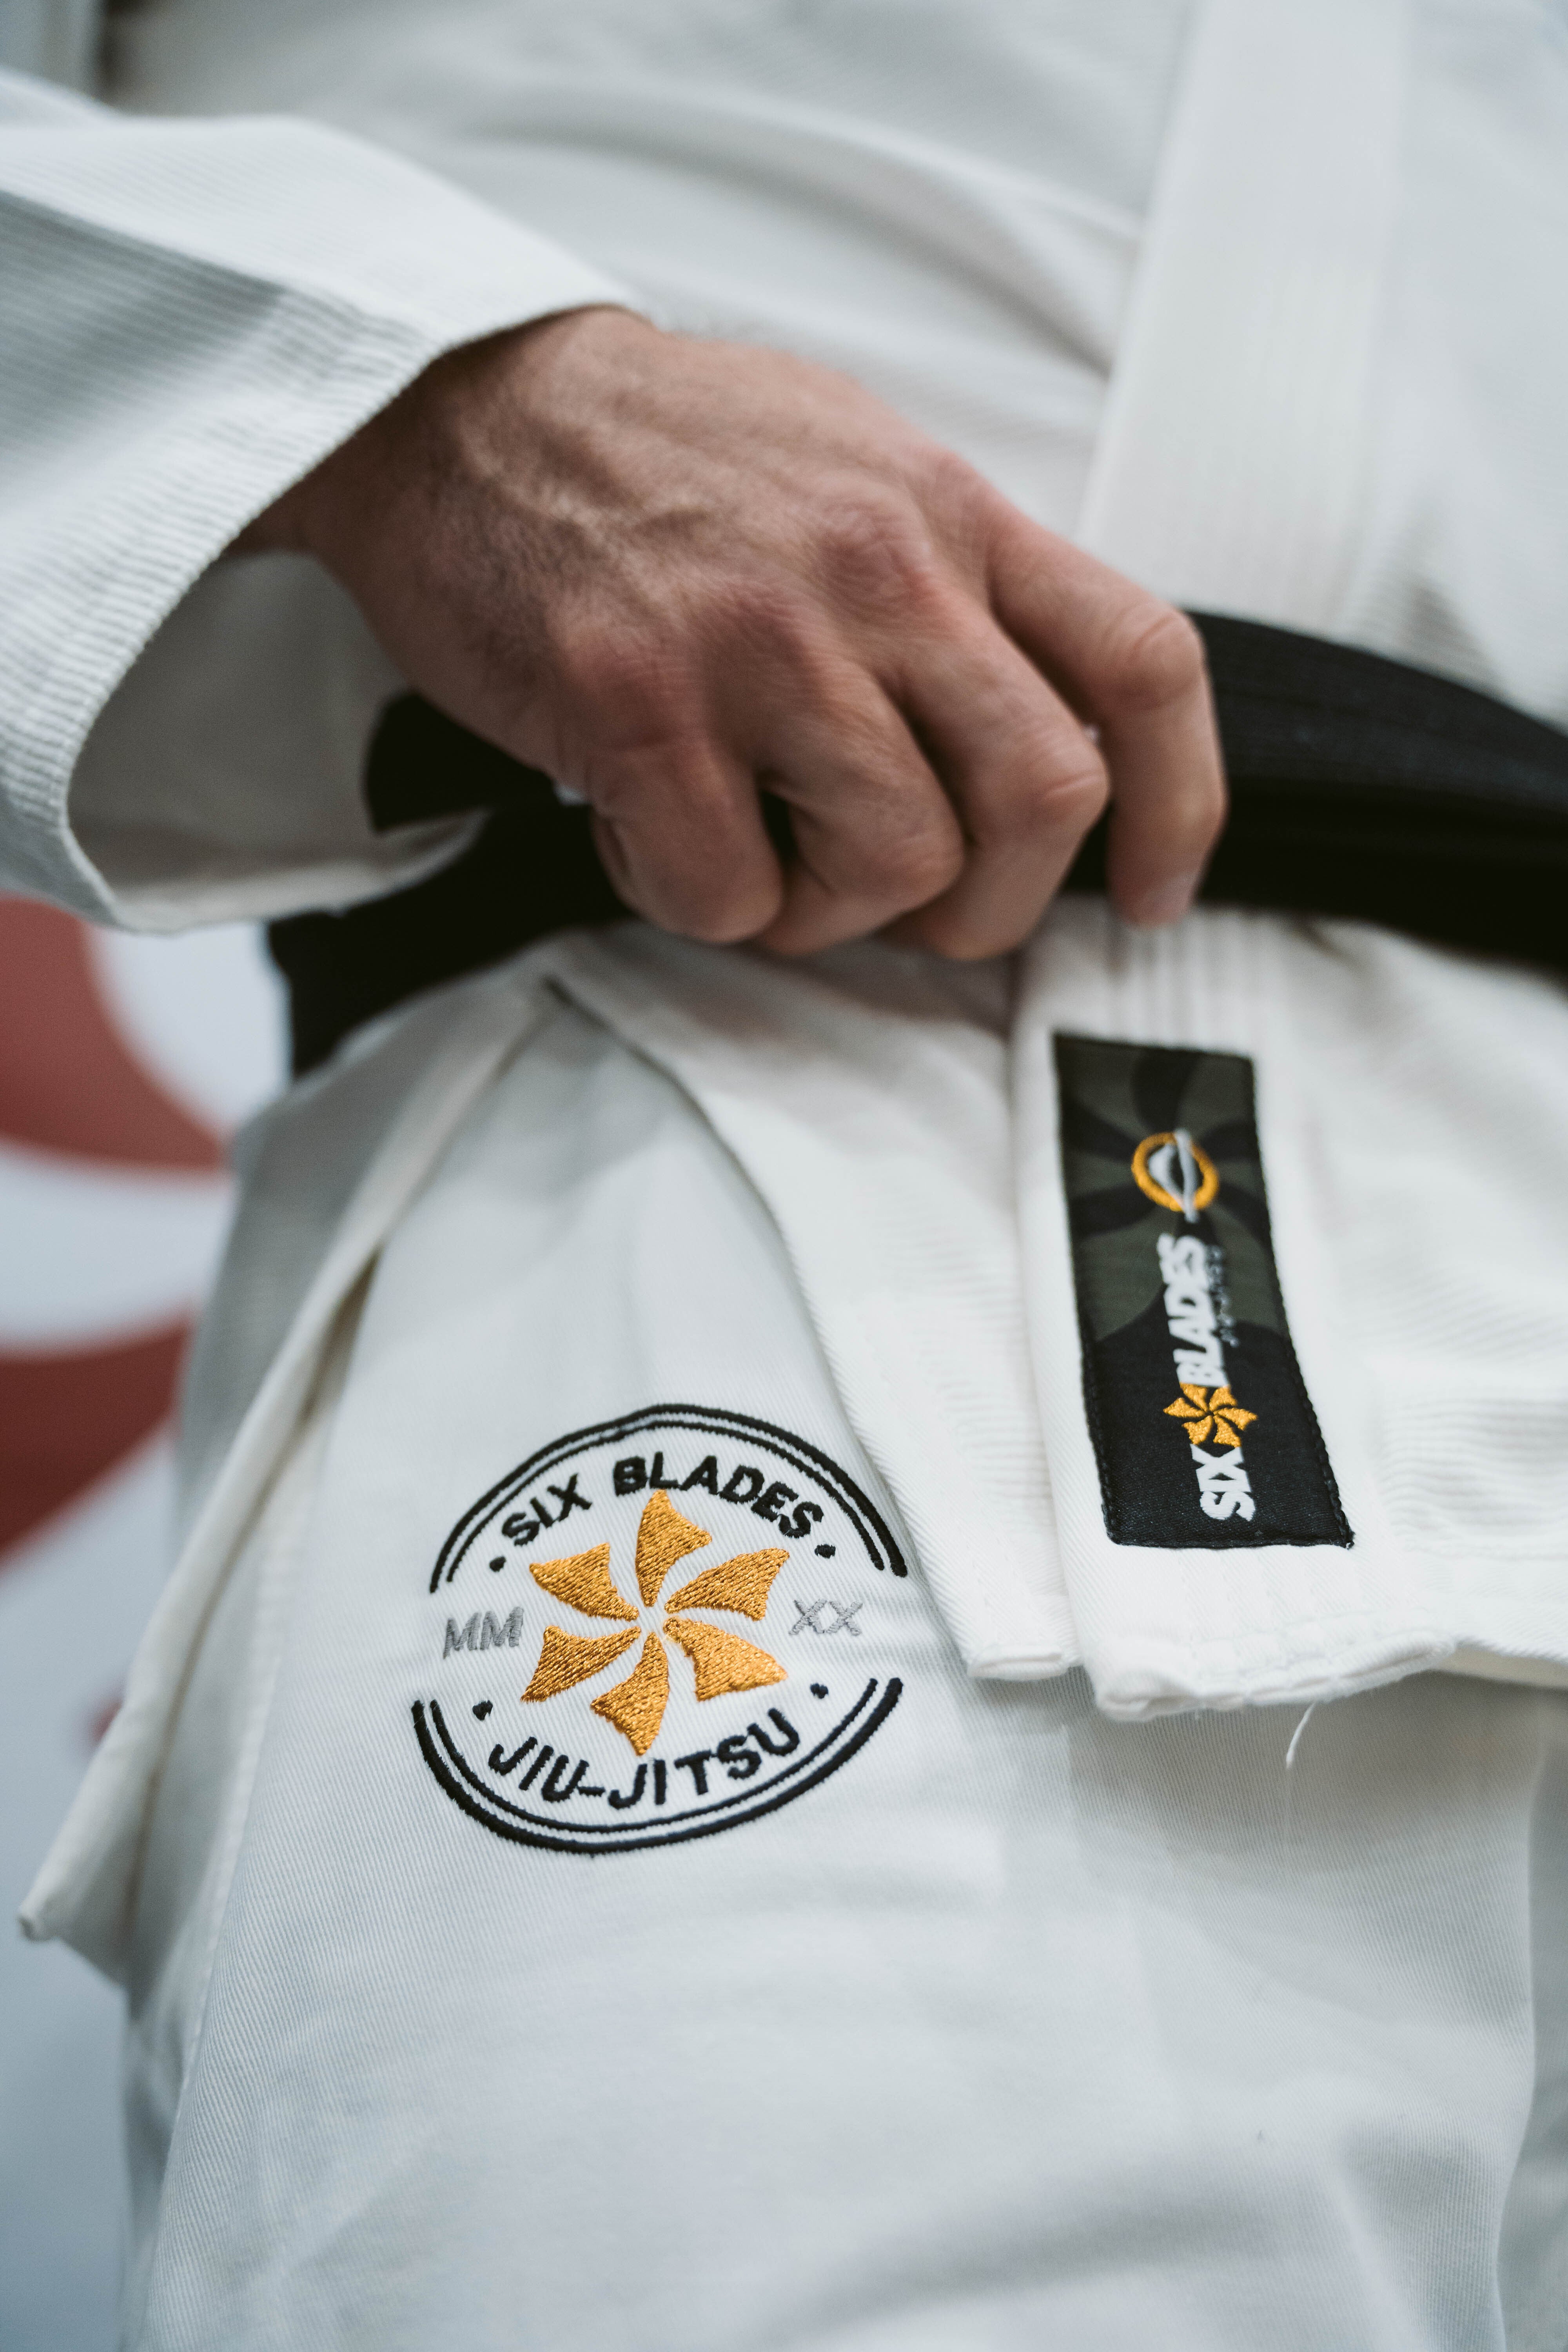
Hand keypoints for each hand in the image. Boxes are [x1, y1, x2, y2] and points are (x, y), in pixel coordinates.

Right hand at [248, 309, 1223, 956]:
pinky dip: (699, 901)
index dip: (1180, 809)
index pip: (1140, 665)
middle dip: (990, 904)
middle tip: (909, 904)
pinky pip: (732, 895)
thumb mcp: (857, 469)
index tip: (1150, 895)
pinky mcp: (641, 705)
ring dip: (831, 910)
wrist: (464, 408)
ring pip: (896, 865)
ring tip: (753, 848)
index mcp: (951, 513)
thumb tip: (1030, 741)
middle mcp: (881, 572)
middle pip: (1044, 800)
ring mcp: (762, 640)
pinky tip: (650, 831)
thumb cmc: (662, 458)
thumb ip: (960, 590)